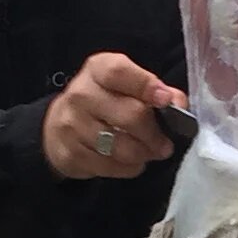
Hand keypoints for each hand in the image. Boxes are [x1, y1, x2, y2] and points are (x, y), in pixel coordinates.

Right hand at [44, 53, 186, 180]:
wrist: (59, 127)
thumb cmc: (102, 102)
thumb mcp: (124, 86)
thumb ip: (154, 90)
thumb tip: (178, 102)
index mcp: (97, 69)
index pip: (120, 73)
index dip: (146, 86)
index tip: (167, 100)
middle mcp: (81, 94)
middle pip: (129, 115)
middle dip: (154, 134)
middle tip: (165, 144)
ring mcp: (72, 125)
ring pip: (121, 146)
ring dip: (144, 154)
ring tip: (151, 153)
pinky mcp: (71, 154)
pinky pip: (111, 166)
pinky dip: (129, 168)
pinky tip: (132, 162)